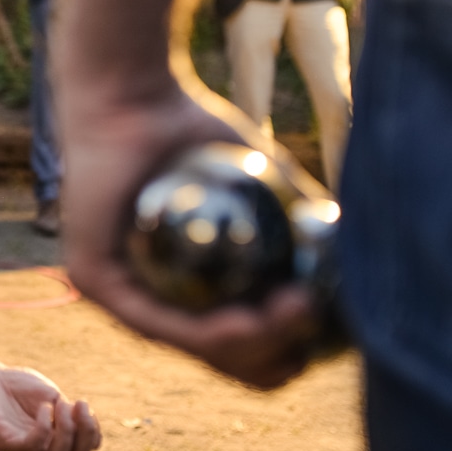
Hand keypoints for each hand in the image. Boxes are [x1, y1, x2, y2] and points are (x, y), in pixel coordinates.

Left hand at [0, 352, 100, 450]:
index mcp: (53, 442)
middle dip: (86, 433)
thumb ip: (70, 415)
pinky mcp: (3, 444)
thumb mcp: (52, 398)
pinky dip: (44, 426)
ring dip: (66, 428)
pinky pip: (32, 446)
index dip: (92, 434)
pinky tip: (43, 407)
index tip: (84, 405)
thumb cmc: (18, 386)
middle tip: (79, 404)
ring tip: (60, 403)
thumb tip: (93, 434)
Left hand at [58, 78, 321, 388]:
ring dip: (256, 342)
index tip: (328, 321)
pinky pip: (157, 324)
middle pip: (224, 358)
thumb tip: (358, 259)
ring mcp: (116, 293)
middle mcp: (148, 296)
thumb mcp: (259, 180)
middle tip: (310, 313)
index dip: (288, 347)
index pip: (239, 344)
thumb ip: (298, 218)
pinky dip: (210, 333)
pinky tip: (250, 321)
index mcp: (184, 283)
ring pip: (196, 348)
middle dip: (279, 350)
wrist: (133, 92)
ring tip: (295, 311)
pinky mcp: (93, 279)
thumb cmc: (187, 127)